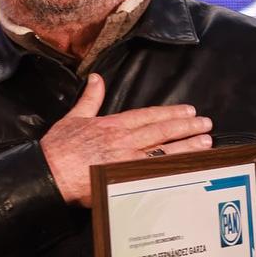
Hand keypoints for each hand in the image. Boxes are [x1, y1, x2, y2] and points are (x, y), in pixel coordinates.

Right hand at [40, 73, 212, 206]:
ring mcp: (127, 159)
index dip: (170, 112)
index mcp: (113, 125)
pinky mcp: (126, 178)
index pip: (148, 116)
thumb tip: (96, 78)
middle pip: (162, 131)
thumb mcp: (74, 117)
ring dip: (187, 146)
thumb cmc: (58, 148)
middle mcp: (125, 140)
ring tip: (206, 143)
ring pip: (164, 151)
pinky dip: (173, 169)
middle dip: (186, 127)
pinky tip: (188, 168)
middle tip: (206, 124)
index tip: (188, 110)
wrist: (49, 173)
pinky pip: (155, 172)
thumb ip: (90, 99)